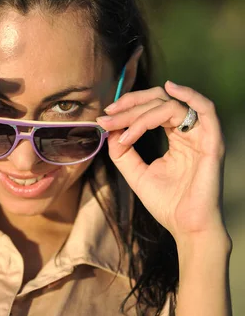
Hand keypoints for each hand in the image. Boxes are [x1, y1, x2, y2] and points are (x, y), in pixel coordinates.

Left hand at [96, 82, 226, 240]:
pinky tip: (169, 88)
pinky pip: (205, 109)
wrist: (187, 227)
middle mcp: (189, 132)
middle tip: (107, 118)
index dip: (126, 109)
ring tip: (120, 121)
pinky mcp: (212, 142)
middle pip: (158, 102)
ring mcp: (201, 135)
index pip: (151, 110)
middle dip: (129, 108)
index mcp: (175, 137)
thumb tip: (109, 130)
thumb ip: (123, 153)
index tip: (103, 118)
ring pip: (171, 105)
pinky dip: (189, 94)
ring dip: (142, 111)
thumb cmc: (168, 203)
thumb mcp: (136, 174)